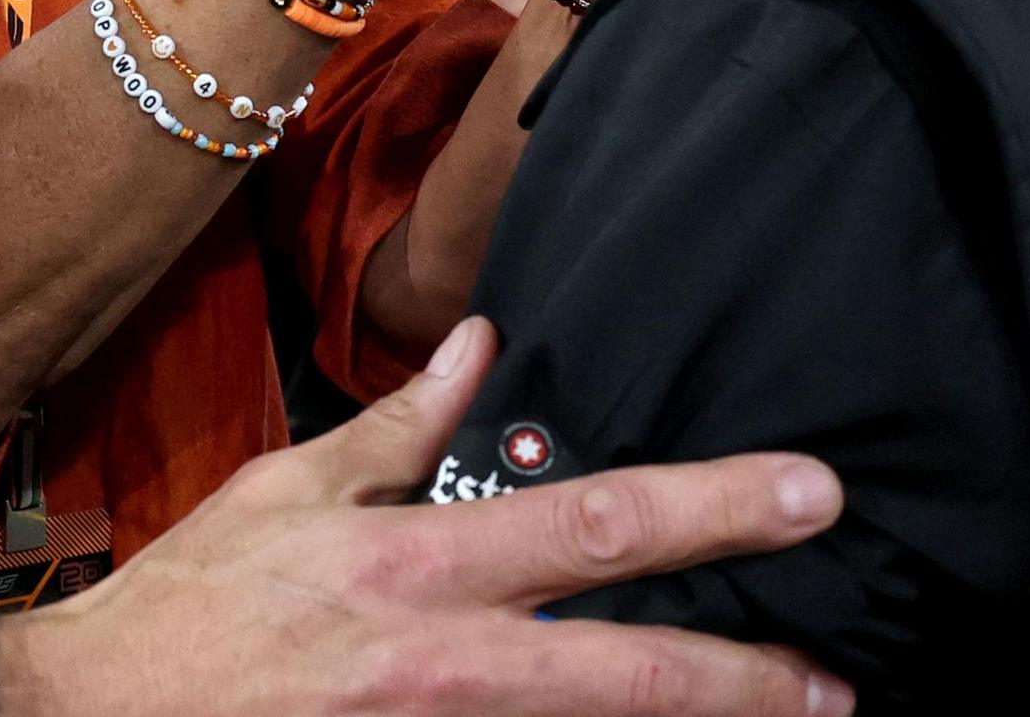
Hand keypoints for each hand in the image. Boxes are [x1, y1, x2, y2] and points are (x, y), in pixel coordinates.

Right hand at [3, 318, 848, 716]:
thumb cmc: (188, 608)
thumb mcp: (284, 496)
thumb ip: (395, 435)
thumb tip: (478, 348)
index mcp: (416, 566)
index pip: (594, 524)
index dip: (714, 509)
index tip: (811, 495)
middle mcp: (440, 663)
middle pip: (625, 669)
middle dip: (747, 677)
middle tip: (841, 681)